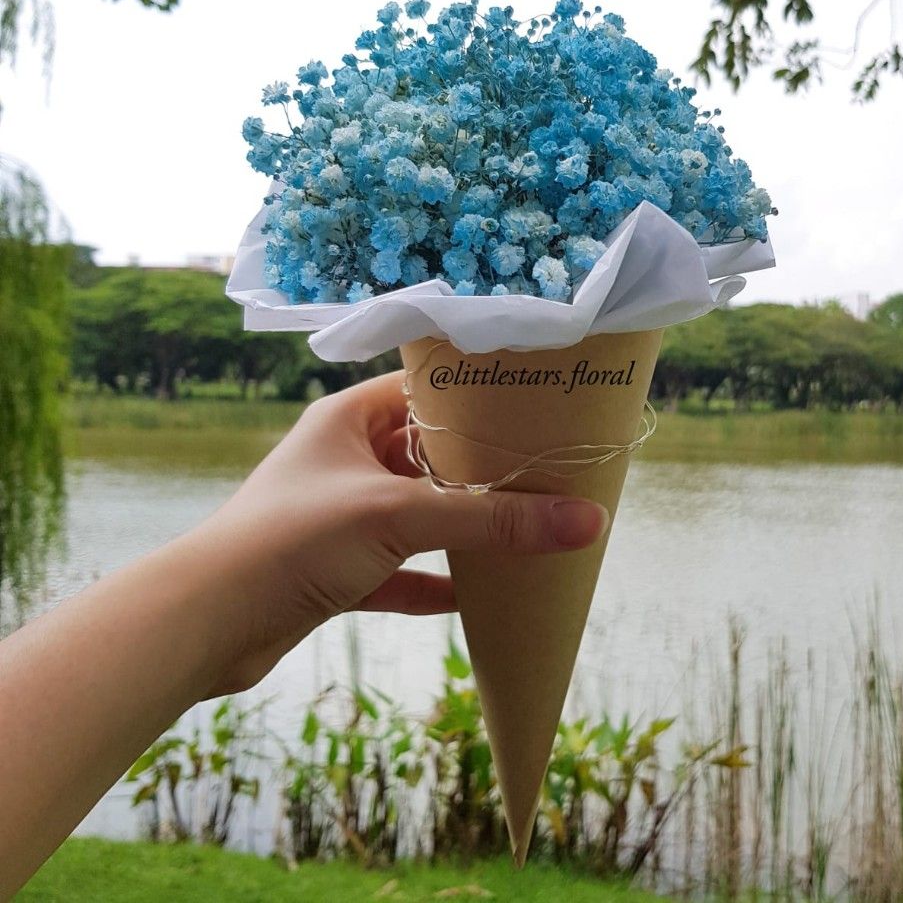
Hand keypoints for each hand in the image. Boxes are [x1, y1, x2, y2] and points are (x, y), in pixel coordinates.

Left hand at [182, 370, 608, 695]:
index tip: (537, 407)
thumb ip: (492, 519)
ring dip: (461, 527)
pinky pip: (399, 571)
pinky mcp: (335, 570)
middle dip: (482, 469)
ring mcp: (340, 517)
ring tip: (523, 529)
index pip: (426, 390)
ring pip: (417, 515)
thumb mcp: (399, 516)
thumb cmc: (291, 539)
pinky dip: (432, 583)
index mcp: (349, 419)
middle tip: (546, 471)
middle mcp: (345, 460)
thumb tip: (588, 521)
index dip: (480, 397)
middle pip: (429, 455)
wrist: (204, 624)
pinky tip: (473, 596)